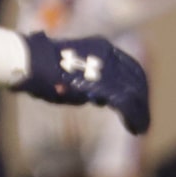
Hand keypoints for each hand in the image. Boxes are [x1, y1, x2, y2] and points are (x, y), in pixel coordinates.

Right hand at [21, 32, 150, 134]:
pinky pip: (126, 103)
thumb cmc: (42, 66)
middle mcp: (110, 55)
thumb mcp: (72, 68)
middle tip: (142, 118)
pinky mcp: (105, 84)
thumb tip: (99, 98)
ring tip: (140, 128)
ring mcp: (108, 68)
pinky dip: (134, 117)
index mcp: (103, 47)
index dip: (136, 85)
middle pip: (136, 79)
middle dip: (141, 100)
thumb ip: (89, 80)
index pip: (129, 67)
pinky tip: (136, 128)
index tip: (137, 100)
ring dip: (140, 112)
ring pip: (135, 93)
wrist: (33, 62)